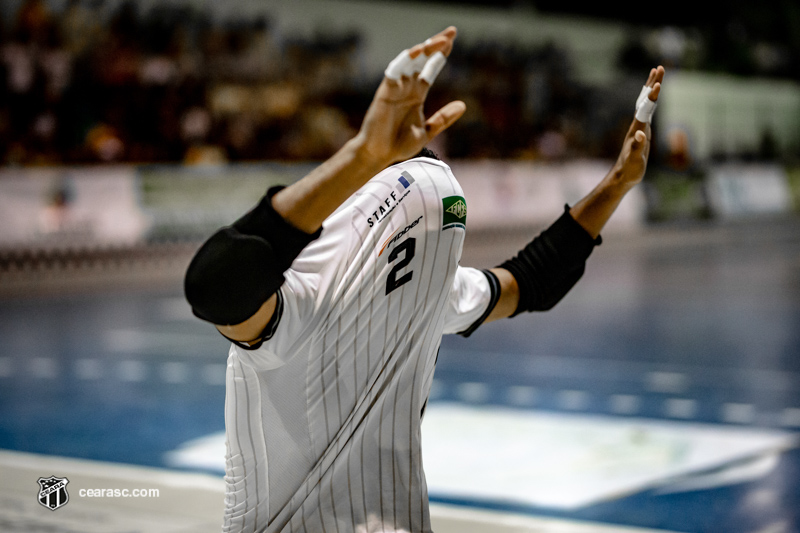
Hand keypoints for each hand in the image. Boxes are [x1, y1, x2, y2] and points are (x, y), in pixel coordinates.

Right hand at [354, 27, 466, 165]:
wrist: (379, 154)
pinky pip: (393, 71)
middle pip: (423, 59)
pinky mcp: (385, 92)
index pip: (430, 68)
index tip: (453, 41)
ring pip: (409, 61)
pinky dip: (403, 60)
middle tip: (451, 32)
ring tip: (438, 41)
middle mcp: (407, 87)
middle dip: (436, 45)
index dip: (441, 55)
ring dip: (423, 49)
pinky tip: (416, 52)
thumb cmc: (399, 144)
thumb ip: (443, 118)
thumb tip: (463, 105)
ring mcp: (396, 88)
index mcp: (417, 94)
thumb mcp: (428, 131)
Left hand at [610, 65, 664, 186]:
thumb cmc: (629, 170)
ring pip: (646, 103)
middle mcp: (638, 125)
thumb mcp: (634, 160)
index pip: (646, 109)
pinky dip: (651, 100)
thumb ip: (637, 147)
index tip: (658, 83)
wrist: (622, 176)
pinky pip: (647, 111)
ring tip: (657, 74)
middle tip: (659, 67)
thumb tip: (641, 134)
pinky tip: (652, 97)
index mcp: (637, 129)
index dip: (652, 96)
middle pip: (645, 100)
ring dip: (651, 88)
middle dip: (653, 84)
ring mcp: (640, 127)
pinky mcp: (642, 132)